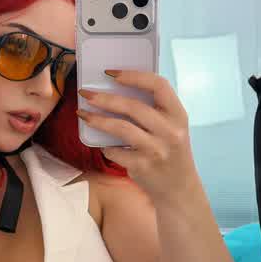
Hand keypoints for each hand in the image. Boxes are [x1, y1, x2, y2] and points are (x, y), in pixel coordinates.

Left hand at [77, 70, 197, 200]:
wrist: (178, 187)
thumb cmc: (168, 149)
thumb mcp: (170, 127)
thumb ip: (152, 110)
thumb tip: (114, 90)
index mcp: (178, 115)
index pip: (159, 85)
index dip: (134, 76)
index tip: (111, 73)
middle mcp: (170, 131)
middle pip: (133, 107)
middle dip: (105, 98)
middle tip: (85, 94)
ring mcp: (157, 150)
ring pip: (121, 128)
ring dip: (97, 120)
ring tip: (82, 114)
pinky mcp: (143, 167)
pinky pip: (116, 151)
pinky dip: (106, 146)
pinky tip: (102, 144)